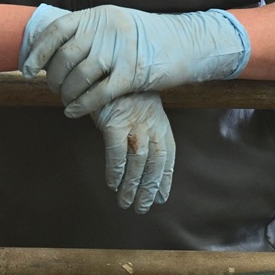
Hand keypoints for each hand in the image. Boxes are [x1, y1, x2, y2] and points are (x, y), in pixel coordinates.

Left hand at [22, 4, 248, 117]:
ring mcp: (121, 51)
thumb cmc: (144, 38)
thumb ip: (88, 32)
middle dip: (53, 77)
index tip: (27, 69)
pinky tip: (74, 112)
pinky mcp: (133, 74)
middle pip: (66, 57)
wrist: (185, 43)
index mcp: (98, 15)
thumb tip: (54, 50)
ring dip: (66, 93)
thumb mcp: (114, 24)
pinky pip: (99, 93)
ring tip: (64, 100)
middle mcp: (107, 30)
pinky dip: (82, 105)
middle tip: (52, 89)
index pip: (56, 31)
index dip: (37, 52)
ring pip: (80, 76)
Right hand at [95, 93, 175, 210]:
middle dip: (148, 189)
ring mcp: (134, 124)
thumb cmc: (121, 91)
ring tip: (125, 202)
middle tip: (140, 208)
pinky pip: (117, 152)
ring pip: (138, 162)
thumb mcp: (141, 109)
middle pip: (154, 164)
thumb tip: (144, 157)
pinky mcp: (114, 122)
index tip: (159, 198)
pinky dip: (116, 170)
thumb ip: (145, 130)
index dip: (164, 179)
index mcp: (160, 123)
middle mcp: (151, 125)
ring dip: (132, 186)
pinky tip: (112, 183)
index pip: (167, 157)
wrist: (106, 66)